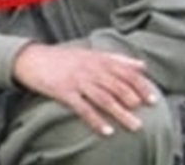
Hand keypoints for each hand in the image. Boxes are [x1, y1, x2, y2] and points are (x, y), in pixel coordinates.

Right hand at [13, 44, 157, 135]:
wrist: (31, 58)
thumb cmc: (62, 58)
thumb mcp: (90, 53)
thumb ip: (117, 59)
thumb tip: (142, 65)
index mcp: (98, 59)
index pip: (126, 73)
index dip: (142, 87)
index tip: (153, 100)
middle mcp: (90, 69)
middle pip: (118, 87)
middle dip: (134, 102)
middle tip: (144, 117)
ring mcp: (77, 81)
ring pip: (105, 98)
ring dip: (121, 114)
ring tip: (134, 126)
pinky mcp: (64, 92)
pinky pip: (83, 108)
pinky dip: (96, 120)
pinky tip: (107, 131)